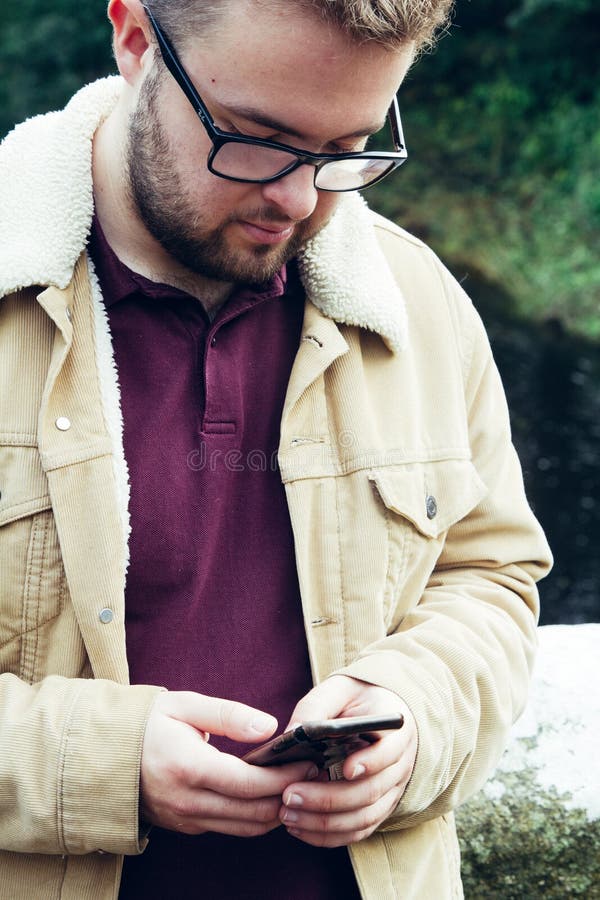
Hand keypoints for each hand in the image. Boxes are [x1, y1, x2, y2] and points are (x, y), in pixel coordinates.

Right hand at [140, 691, 317, 836]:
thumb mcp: (185, 705)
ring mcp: (185, 819)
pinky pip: (228, 828)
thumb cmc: (147, 722)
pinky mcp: (184, 827)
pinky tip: (268, 794)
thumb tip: (269, 727)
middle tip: (312, 774)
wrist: (103, 753)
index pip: (250, 784)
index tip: (308, 761)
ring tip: (296, 784)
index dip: (285, 776)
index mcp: (188, 768)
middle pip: (253, 812)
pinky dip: (254, 816)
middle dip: (288, 795)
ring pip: (244, 828)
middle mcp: (187, 801)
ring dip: (275, 811)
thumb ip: (228, 715)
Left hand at [278, 675, 416, 846]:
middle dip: (328, 799)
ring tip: (287, 813)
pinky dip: (328, 836)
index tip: (344, 769)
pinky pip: (356, 832)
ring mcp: (390, 792)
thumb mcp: (340, 689)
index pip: (390, 752)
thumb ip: (319, 705)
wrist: (378, 714)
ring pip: (363, 818)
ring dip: (323, 822)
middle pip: (370, 791)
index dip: (370, 763)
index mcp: (396, 732)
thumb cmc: (356, 699)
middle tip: (290, 795)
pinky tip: (299, 828)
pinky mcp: (376, 810)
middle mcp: (399, 766)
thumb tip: (293, 731)